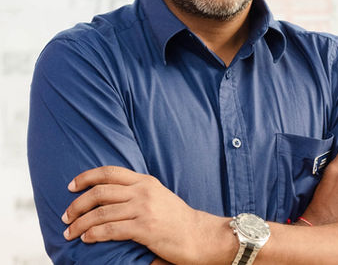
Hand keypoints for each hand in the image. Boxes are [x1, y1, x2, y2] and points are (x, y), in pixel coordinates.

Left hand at [61, 166, 209, 263]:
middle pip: (101, 191)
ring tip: (69, 231)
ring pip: (102, 212)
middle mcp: (143, 191)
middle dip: (78, 203)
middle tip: (66, 215)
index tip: (71, 185)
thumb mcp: (158, 196)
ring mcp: (144, 208)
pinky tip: (86, 238)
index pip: (110, 172)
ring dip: (80, 222)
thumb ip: (137, 192)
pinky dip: (93, 233)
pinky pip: (111, 229)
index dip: (87, 176)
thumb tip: (109, 197)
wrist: (199, 235)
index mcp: (145, 181)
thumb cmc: (176, 219)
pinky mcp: (145, 228)